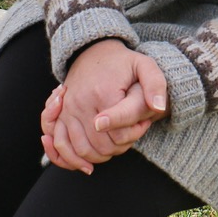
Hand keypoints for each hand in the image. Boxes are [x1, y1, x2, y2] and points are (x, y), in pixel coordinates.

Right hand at [40, 40, 167, 172]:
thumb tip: (158, 107)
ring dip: (99, 156)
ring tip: (115, 145)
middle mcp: (80, 103)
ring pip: (81, 149)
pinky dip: (71, 159)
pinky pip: (60, 144)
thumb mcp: (144, 65)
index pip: (118, 134)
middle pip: (100, 145)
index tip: (143, 124)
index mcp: (102, 93)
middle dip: (119, 148)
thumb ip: (155, 84)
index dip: (134, 136)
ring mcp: (67, 110)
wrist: (93, 52)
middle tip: (131, 136)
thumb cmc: (122, 63)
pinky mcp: (59, 115)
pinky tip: (88, 164)